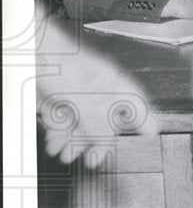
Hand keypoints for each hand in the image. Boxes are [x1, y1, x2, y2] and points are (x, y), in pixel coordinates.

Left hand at [36, 17, 160, 166]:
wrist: (27, 49)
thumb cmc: (58, 61)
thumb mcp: (84, 102)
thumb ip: (99, 125)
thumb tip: (107, 144)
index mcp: (114, 83)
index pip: (137, 105)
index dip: (144, 121)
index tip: (150, 135)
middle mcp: (97, 86)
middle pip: (104, 119)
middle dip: (96, 141)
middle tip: (92, 158)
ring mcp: (77, 89)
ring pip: (81, 121)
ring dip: (73, 140)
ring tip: (66, 155)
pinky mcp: (57, 93)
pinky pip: (62, 117)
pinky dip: (58, 132)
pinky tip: (54, 143)